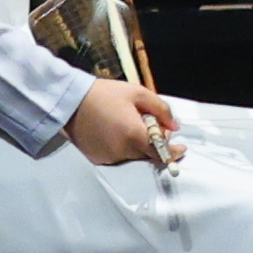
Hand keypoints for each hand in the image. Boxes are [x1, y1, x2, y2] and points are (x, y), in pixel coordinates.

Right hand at [65, 77, 182, 171]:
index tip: (181, 148)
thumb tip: (174, 126)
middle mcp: (122, 151)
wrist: (70, 101)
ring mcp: (109, 157)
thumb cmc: (105, 94)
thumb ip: (161, 110)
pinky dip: (123, 147)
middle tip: (149, 123)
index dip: (174, 152)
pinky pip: (118, 156)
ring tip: (128, 124)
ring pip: (133, 156)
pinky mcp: (97, 159)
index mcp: (134, 135)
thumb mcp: (138, 93)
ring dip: (138, 145)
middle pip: (148, 154)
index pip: (162, 152)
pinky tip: (115, 131)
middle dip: (154, 142)